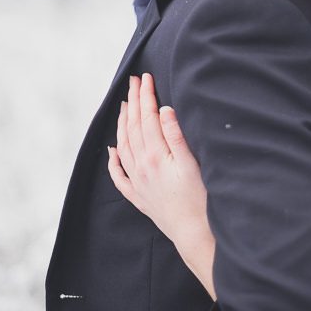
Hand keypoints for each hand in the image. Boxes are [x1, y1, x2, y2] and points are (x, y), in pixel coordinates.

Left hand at [108, 73, 216, 299]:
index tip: (146, 78)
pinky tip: (111, 151)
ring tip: (122, 106)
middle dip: (132, 102)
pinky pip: (119, 176)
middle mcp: (141, 167)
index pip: (146, 118)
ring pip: (123, 147)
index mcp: (155, 156)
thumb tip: (163, 110)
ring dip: (122, 124)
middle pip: (133, 128)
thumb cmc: (199, 198)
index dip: (146, 96)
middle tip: (133, 82)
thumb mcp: (192, 163)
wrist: (193, 232)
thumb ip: (175, 136)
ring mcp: (138, 182)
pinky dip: (113, 161)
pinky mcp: (139, 196)